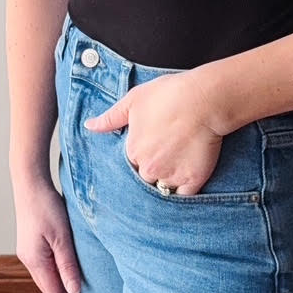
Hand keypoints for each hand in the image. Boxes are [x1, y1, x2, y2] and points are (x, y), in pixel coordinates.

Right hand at [12, 175, 86, 292]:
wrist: (30, 183)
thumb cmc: (47, 207)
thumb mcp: (62, 237)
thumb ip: (68, 265)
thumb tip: (74, 291)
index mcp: (35, 260)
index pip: (54, 291)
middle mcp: (28, 258)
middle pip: (48, 287)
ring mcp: (28, 250)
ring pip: (46, 277)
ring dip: (60, 288)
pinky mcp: (31, 242)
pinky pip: (45, 266)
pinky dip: (56, 275)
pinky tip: (66, 275)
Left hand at [84, 71, 225, 195]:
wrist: (204, 99)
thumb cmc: (169, 94)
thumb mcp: (133, 100)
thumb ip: (110, 118)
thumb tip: (89, 125)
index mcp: (133, 151)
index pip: (131, 164)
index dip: (142, 156)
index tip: (154, 146)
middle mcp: (148, 168)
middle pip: (146, 178)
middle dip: (154, 170)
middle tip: (168, 154)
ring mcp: (170, 176)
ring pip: (164, 189)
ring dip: (168, 182)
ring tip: (180, 164)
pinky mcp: (192, 180)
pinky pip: (184, 197)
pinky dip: (184, 192)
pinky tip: (188, 179)